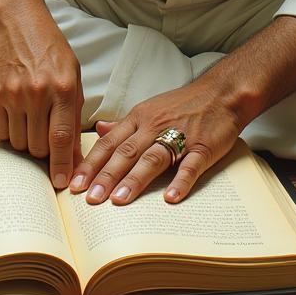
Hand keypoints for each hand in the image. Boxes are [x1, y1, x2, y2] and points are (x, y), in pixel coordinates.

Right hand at [0, 0, 84, 189]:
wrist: (16, 22)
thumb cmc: (50, 49)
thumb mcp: (72, 75)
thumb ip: (74, 114)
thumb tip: (74, 154)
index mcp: (63, 88)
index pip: (62, 138)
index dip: (63, 166)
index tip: (63, 184)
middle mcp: (38, 93)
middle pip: (38, 146)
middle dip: (45, 153)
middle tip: (47, 144)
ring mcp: (13, 94)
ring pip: (19, 142)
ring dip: (26, 143)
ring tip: (32, 125)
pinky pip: (1, 131)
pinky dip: (10, 133)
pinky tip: (17, 118)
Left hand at [68, 78, 243, 204]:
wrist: (221, 93)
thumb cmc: (182, 104)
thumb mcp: (148, 108)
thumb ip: (124, 124)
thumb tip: (98, 130)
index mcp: (139, 119)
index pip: (109, 143)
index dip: (91, 164)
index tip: (75, 184)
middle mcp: (155, 127)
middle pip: (126, 152)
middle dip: (106, 176)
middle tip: (89, 198)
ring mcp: (180, 136)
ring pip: (153, 158)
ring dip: (135, 180)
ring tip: (119, 201)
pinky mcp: (204, 146)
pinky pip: (191, 165)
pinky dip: (181, 181)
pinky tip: (170, 198)